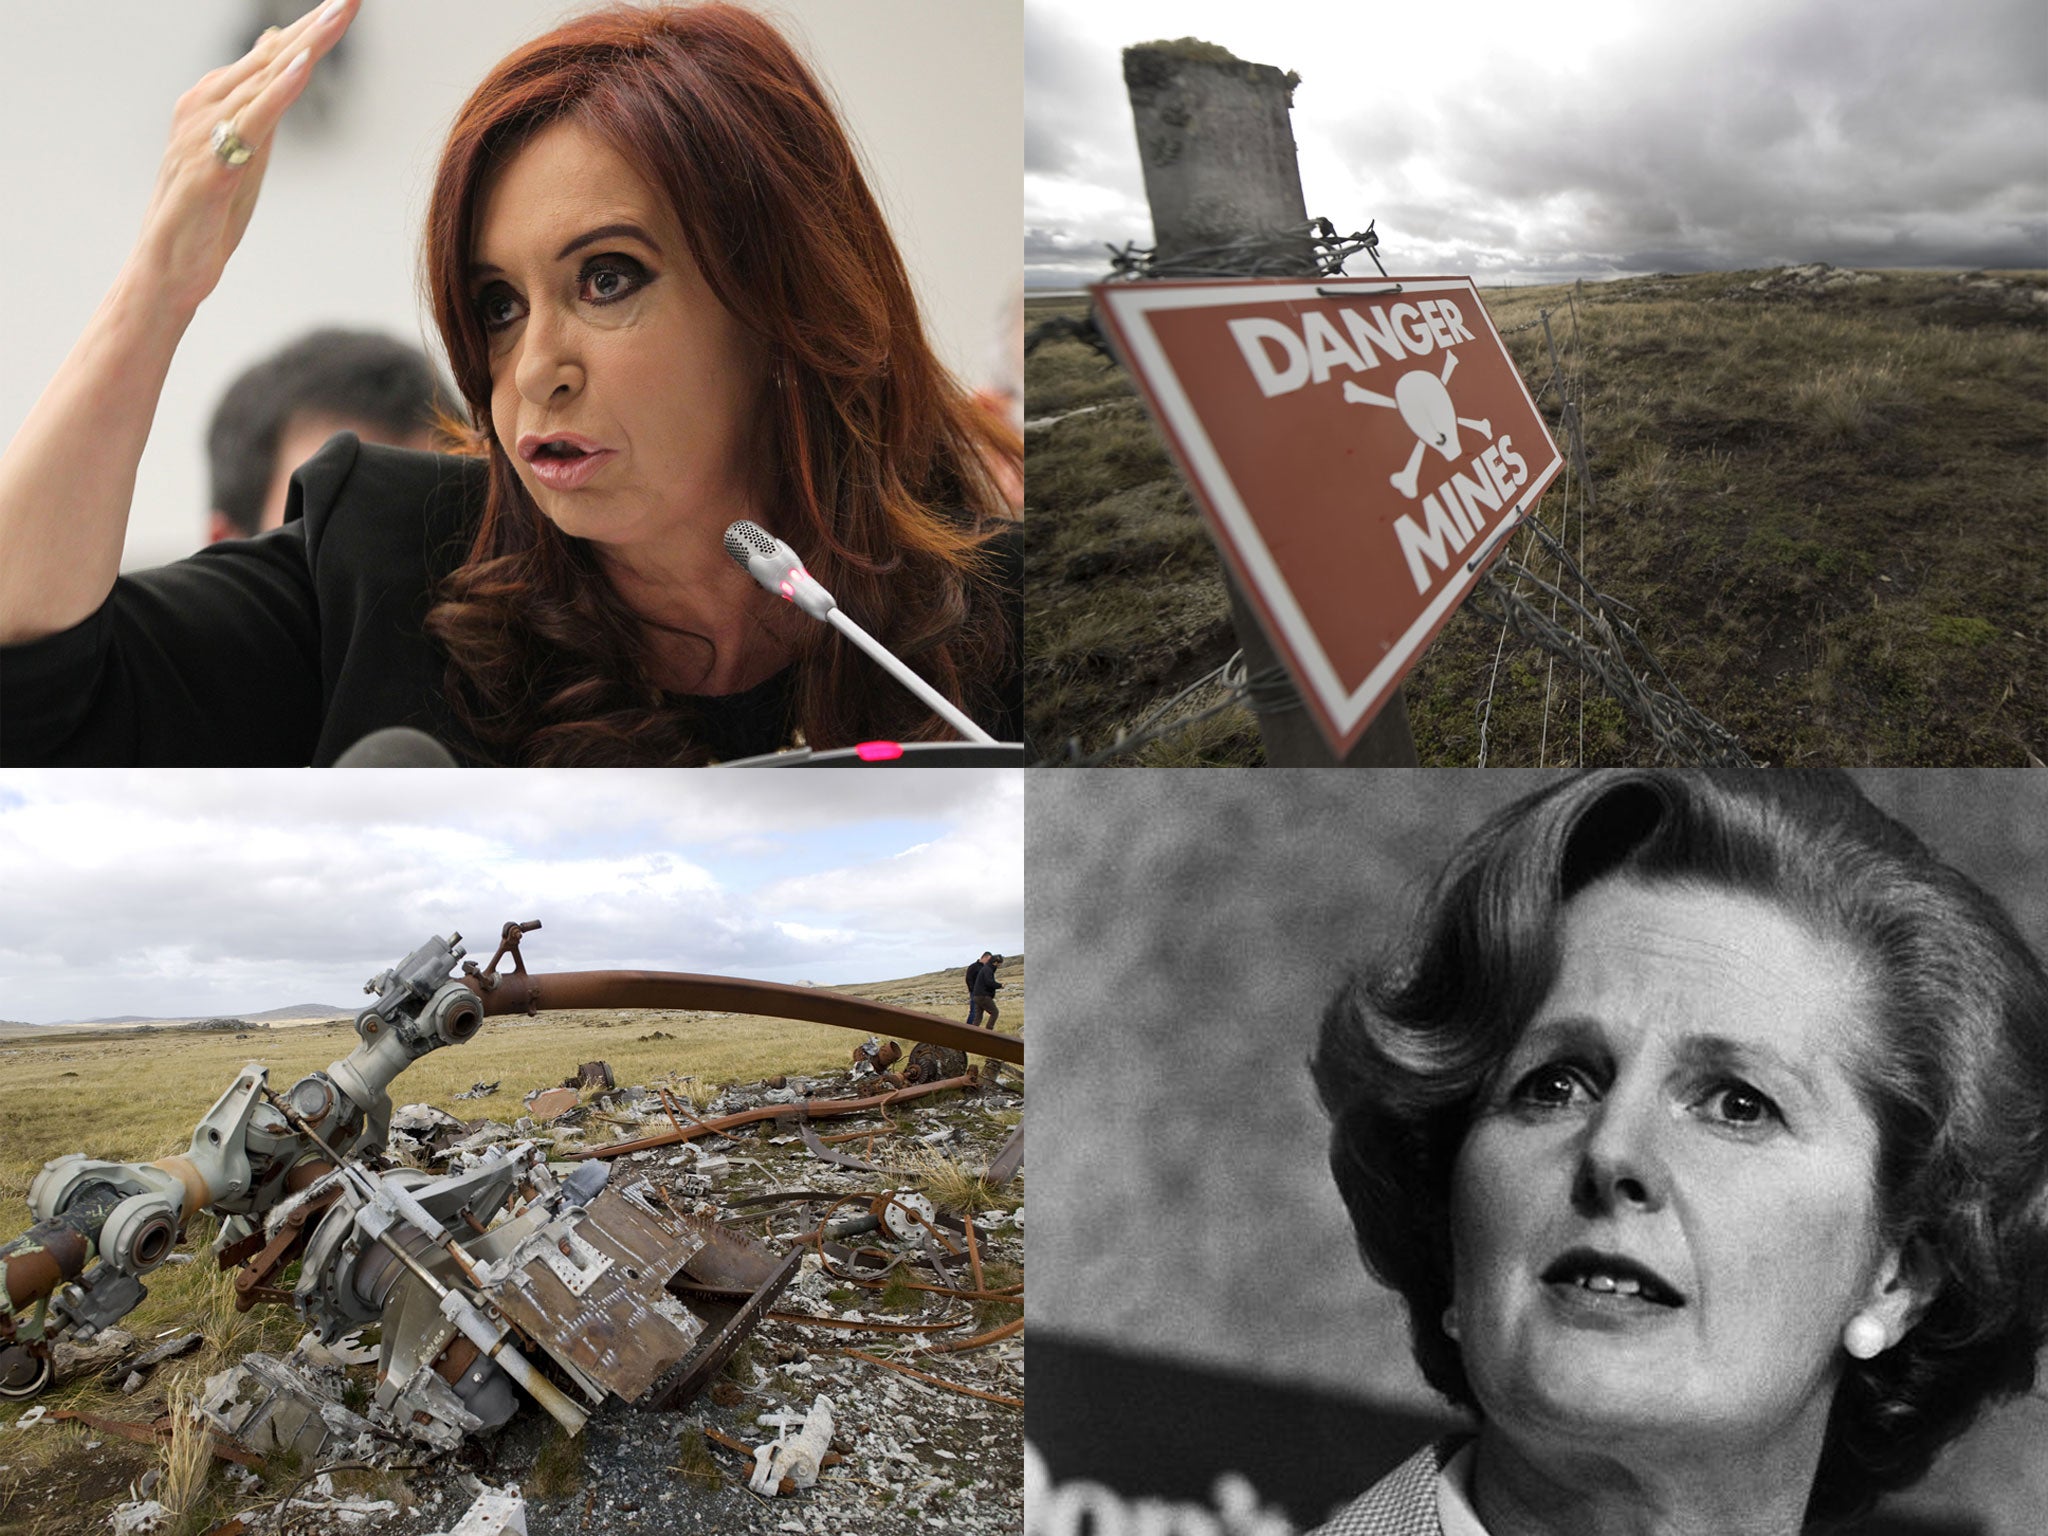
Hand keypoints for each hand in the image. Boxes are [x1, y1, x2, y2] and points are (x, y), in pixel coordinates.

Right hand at [132, 0, 359, 313]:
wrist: (170, 268)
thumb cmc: (209, 211)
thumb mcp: (249, 147)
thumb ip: (263, 99)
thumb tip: (283, 51)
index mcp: (216, 100)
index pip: (274, 56)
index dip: (312, 29)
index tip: (348, 2)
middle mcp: (205, 106)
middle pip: (273, 58)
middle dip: (316, 26)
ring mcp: (204, 133)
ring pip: (264, 80)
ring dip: (304, 46)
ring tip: (338, 15)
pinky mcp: (211, 165)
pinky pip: (251, 121)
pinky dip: (278, 91)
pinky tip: (303, 64)